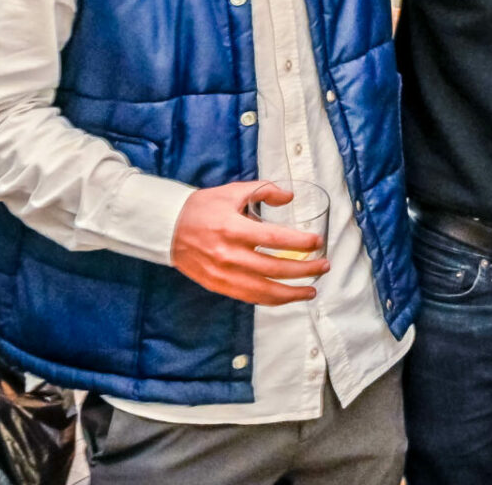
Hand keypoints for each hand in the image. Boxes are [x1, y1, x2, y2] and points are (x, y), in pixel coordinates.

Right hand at [170, 181, 328, 306]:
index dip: (300, 243)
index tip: (318, 243)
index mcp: (232, 228)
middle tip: (324, 266)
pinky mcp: (218, 286)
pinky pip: (250, 297)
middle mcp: (228, 254)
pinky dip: (272, 299)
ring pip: (264, 290)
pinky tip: (287, 296)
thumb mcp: (232, 192)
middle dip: (305, 269)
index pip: (274, 239)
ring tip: (312, 290)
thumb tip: (290, 196)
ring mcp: (222, 274)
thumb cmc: (202, 207)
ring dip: (292, 293)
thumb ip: (263, 191)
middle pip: (275, 267)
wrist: (166, 228)